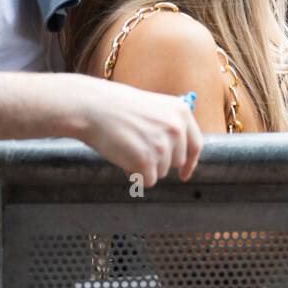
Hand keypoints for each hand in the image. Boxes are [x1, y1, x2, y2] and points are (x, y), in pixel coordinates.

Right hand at [66, 75, 203, 186]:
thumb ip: (170, 127)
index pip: (195, 145)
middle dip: (159, 161)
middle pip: (177, 162)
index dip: (190, 163)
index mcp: (181, 112)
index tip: (184, 174)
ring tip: (127, 147)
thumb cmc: (117, 107)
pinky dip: (135, 175)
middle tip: (137, 147)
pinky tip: (123, 157)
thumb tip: (179, 154)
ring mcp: (163, 145)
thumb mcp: (154, 108)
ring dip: (144, 167)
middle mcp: (177, 129)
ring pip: (161, 172)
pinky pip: (147, 180)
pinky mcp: (146, 161)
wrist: (92, 107)